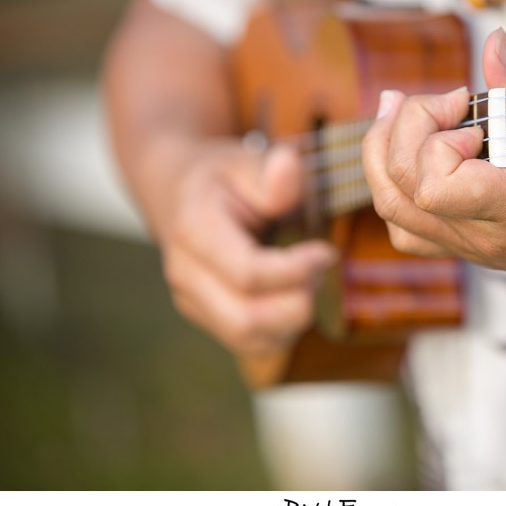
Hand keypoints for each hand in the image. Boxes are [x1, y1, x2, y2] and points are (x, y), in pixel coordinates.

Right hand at [156, 138, 336, 355]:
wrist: (180, 192)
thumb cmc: (222, 177)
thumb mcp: (246, 160)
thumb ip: (273, 170)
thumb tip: (289, 166)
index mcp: (194, 231)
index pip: (248, 274)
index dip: (296, 270)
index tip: (326, 252)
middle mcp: (185, 275)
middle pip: (246, 320)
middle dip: (297, 304)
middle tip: (318, 270)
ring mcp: (192, 302)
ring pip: (251, 341)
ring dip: (293, 321)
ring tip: (307, 280)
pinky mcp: (208, 320)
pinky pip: (252, 345)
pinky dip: (284, 331)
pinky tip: (294, 295)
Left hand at [361, 28, 505, 317]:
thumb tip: (494, 45)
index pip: (435, 189)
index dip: (436, 144)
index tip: (469, 118)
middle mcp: (479, 234)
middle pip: (400, 191)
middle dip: (404, 131)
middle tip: (441, 103)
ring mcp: (462, 246)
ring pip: (391, 207)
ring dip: (384, 149)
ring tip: (400, 110)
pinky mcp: (453, 247)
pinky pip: (401, 223)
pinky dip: (391, 181)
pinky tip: (407, 150)